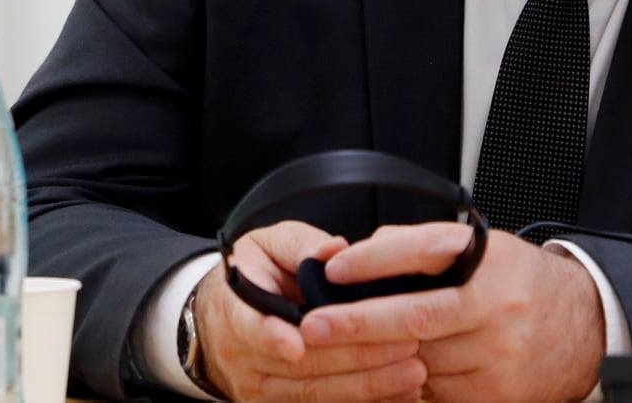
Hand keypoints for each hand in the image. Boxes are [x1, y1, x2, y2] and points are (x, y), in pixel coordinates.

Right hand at [195, 220, 428, 402]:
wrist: (218, 322)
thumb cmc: (255, 274)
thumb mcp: (268, 245)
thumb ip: (301, 244)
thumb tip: (334, 248)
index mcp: (236, 307)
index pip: (251, 325)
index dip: (272, 335)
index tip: (298, 343)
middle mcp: (243, 356)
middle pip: (301, 365)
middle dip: (356, 355)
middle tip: (406, 344)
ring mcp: (260, 389)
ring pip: (315, 393)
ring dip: (367, 385)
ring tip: (413, 371)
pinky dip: (362, 402)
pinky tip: (400, 393)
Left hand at [300, 225, 604, 401]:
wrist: (582, 327)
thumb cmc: (518, 283)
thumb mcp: (482, 249)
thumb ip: (423, 248)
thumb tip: (359, 256)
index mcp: (488, 258)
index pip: (425, 250)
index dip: (376, 259)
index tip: (335, 269)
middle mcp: (496, 304)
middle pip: (416, 317)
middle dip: (358, 324)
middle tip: (314, 326)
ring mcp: (500, 353)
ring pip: (421, 362)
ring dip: (384, 359)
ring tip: (355, 352)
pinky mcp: (499, 393)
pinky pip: (437, 394)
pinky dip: (411, 386)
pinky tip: (397, 374)